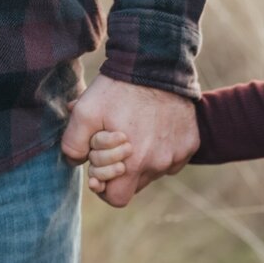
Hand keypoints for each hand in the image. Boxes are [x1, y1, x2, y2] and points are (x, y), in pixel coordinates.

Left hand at [61, 74, 199, 207]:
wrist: (158, 64)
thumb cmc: (118, 89)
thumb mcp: (85, 112)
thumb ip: (73, 144)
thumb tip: (77, 163)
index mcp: (134, 163)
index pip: (117, 198)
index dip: (104, 186)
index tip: (100, 168)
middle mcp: (159, 164)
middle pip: (136, 186)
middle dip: (123, 172)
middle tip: (116, 146)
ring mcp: (177, 155)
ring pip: (154, 172)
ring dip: (142, 160)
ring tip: (136, 131)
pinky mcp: (190, 144)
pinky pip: (172, 159)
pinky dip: (162, 149)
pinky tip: (155, 127)